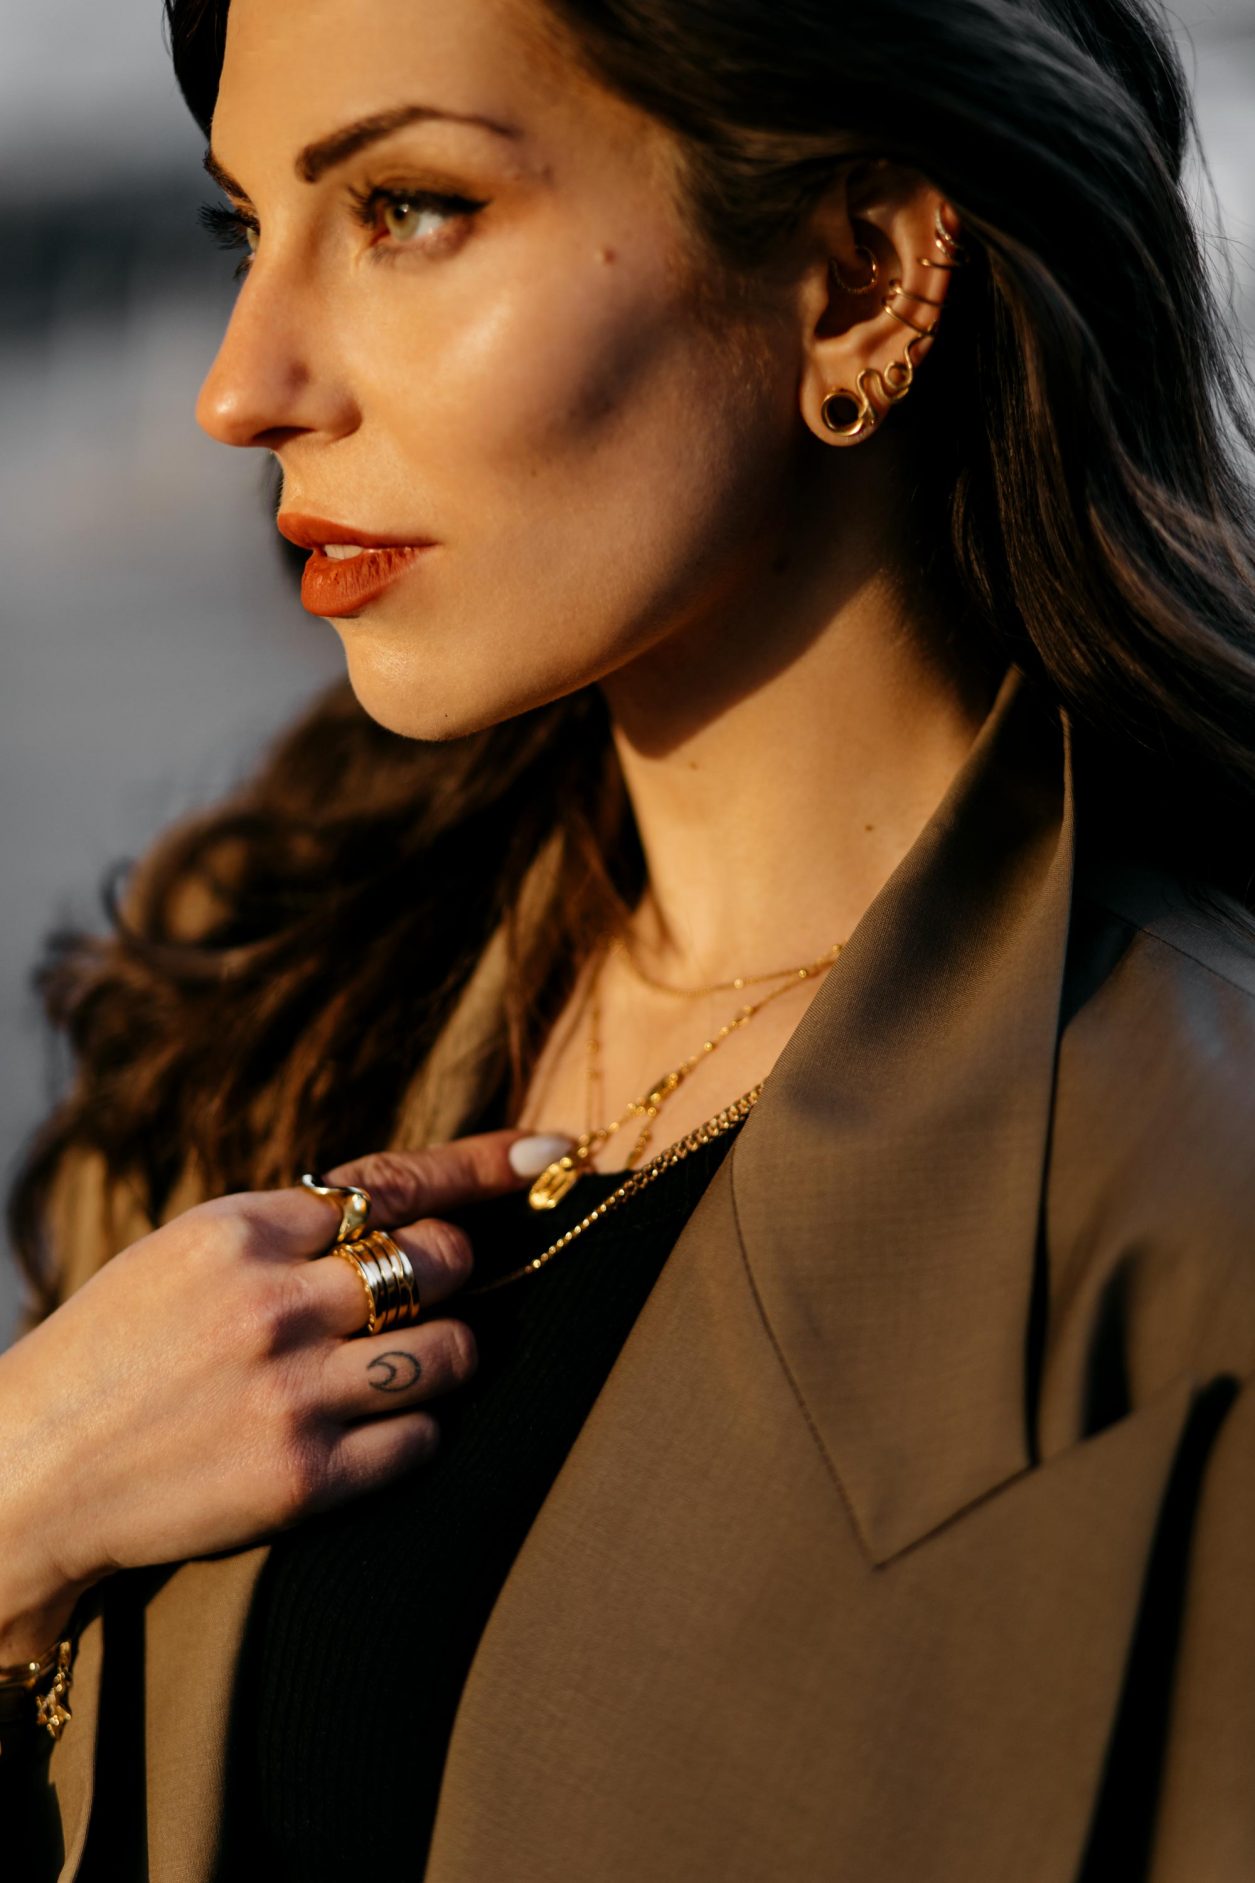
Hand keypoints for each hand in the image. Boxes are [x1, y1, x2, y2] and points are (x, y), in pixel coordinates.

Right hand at [0, 1130, 547, 1651]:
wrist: (28, 1477)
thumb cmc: (111, 1354)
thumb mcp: (184, 1256)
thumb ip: (286, 1233)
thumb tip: (400, 1211)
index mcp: (240, 1232)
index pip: (394, 1182)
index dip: (483, 1164)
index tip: (550, 1150)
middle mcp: (273, 1303)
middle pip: (442, 1260)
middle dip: (450, 1270)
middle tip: (421, 1290)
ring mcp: (292, 1393)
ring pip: (453, 1350)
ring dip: (449, 1351)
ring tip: (404, 1361)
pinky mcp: (303, 1479)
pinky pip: (423, 1438)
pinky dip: (415, 1430)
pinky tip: (369, 1429)